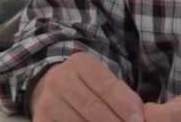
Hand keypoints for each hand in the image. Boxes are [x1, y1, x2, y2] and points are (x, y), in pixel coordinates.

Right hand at [29, 52, 144, 121]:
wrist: (54, 89)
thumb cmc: (90, 88)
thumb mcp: (107, 83)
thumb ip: (126, 97)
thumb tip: (140, 117)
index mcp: (80, 63)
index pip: (106, 85)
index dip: (124, 106)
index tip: (137, 121)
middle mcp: (60, 78)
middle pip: (93, 107)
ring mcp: (47, 99)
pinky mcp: (40, 119)